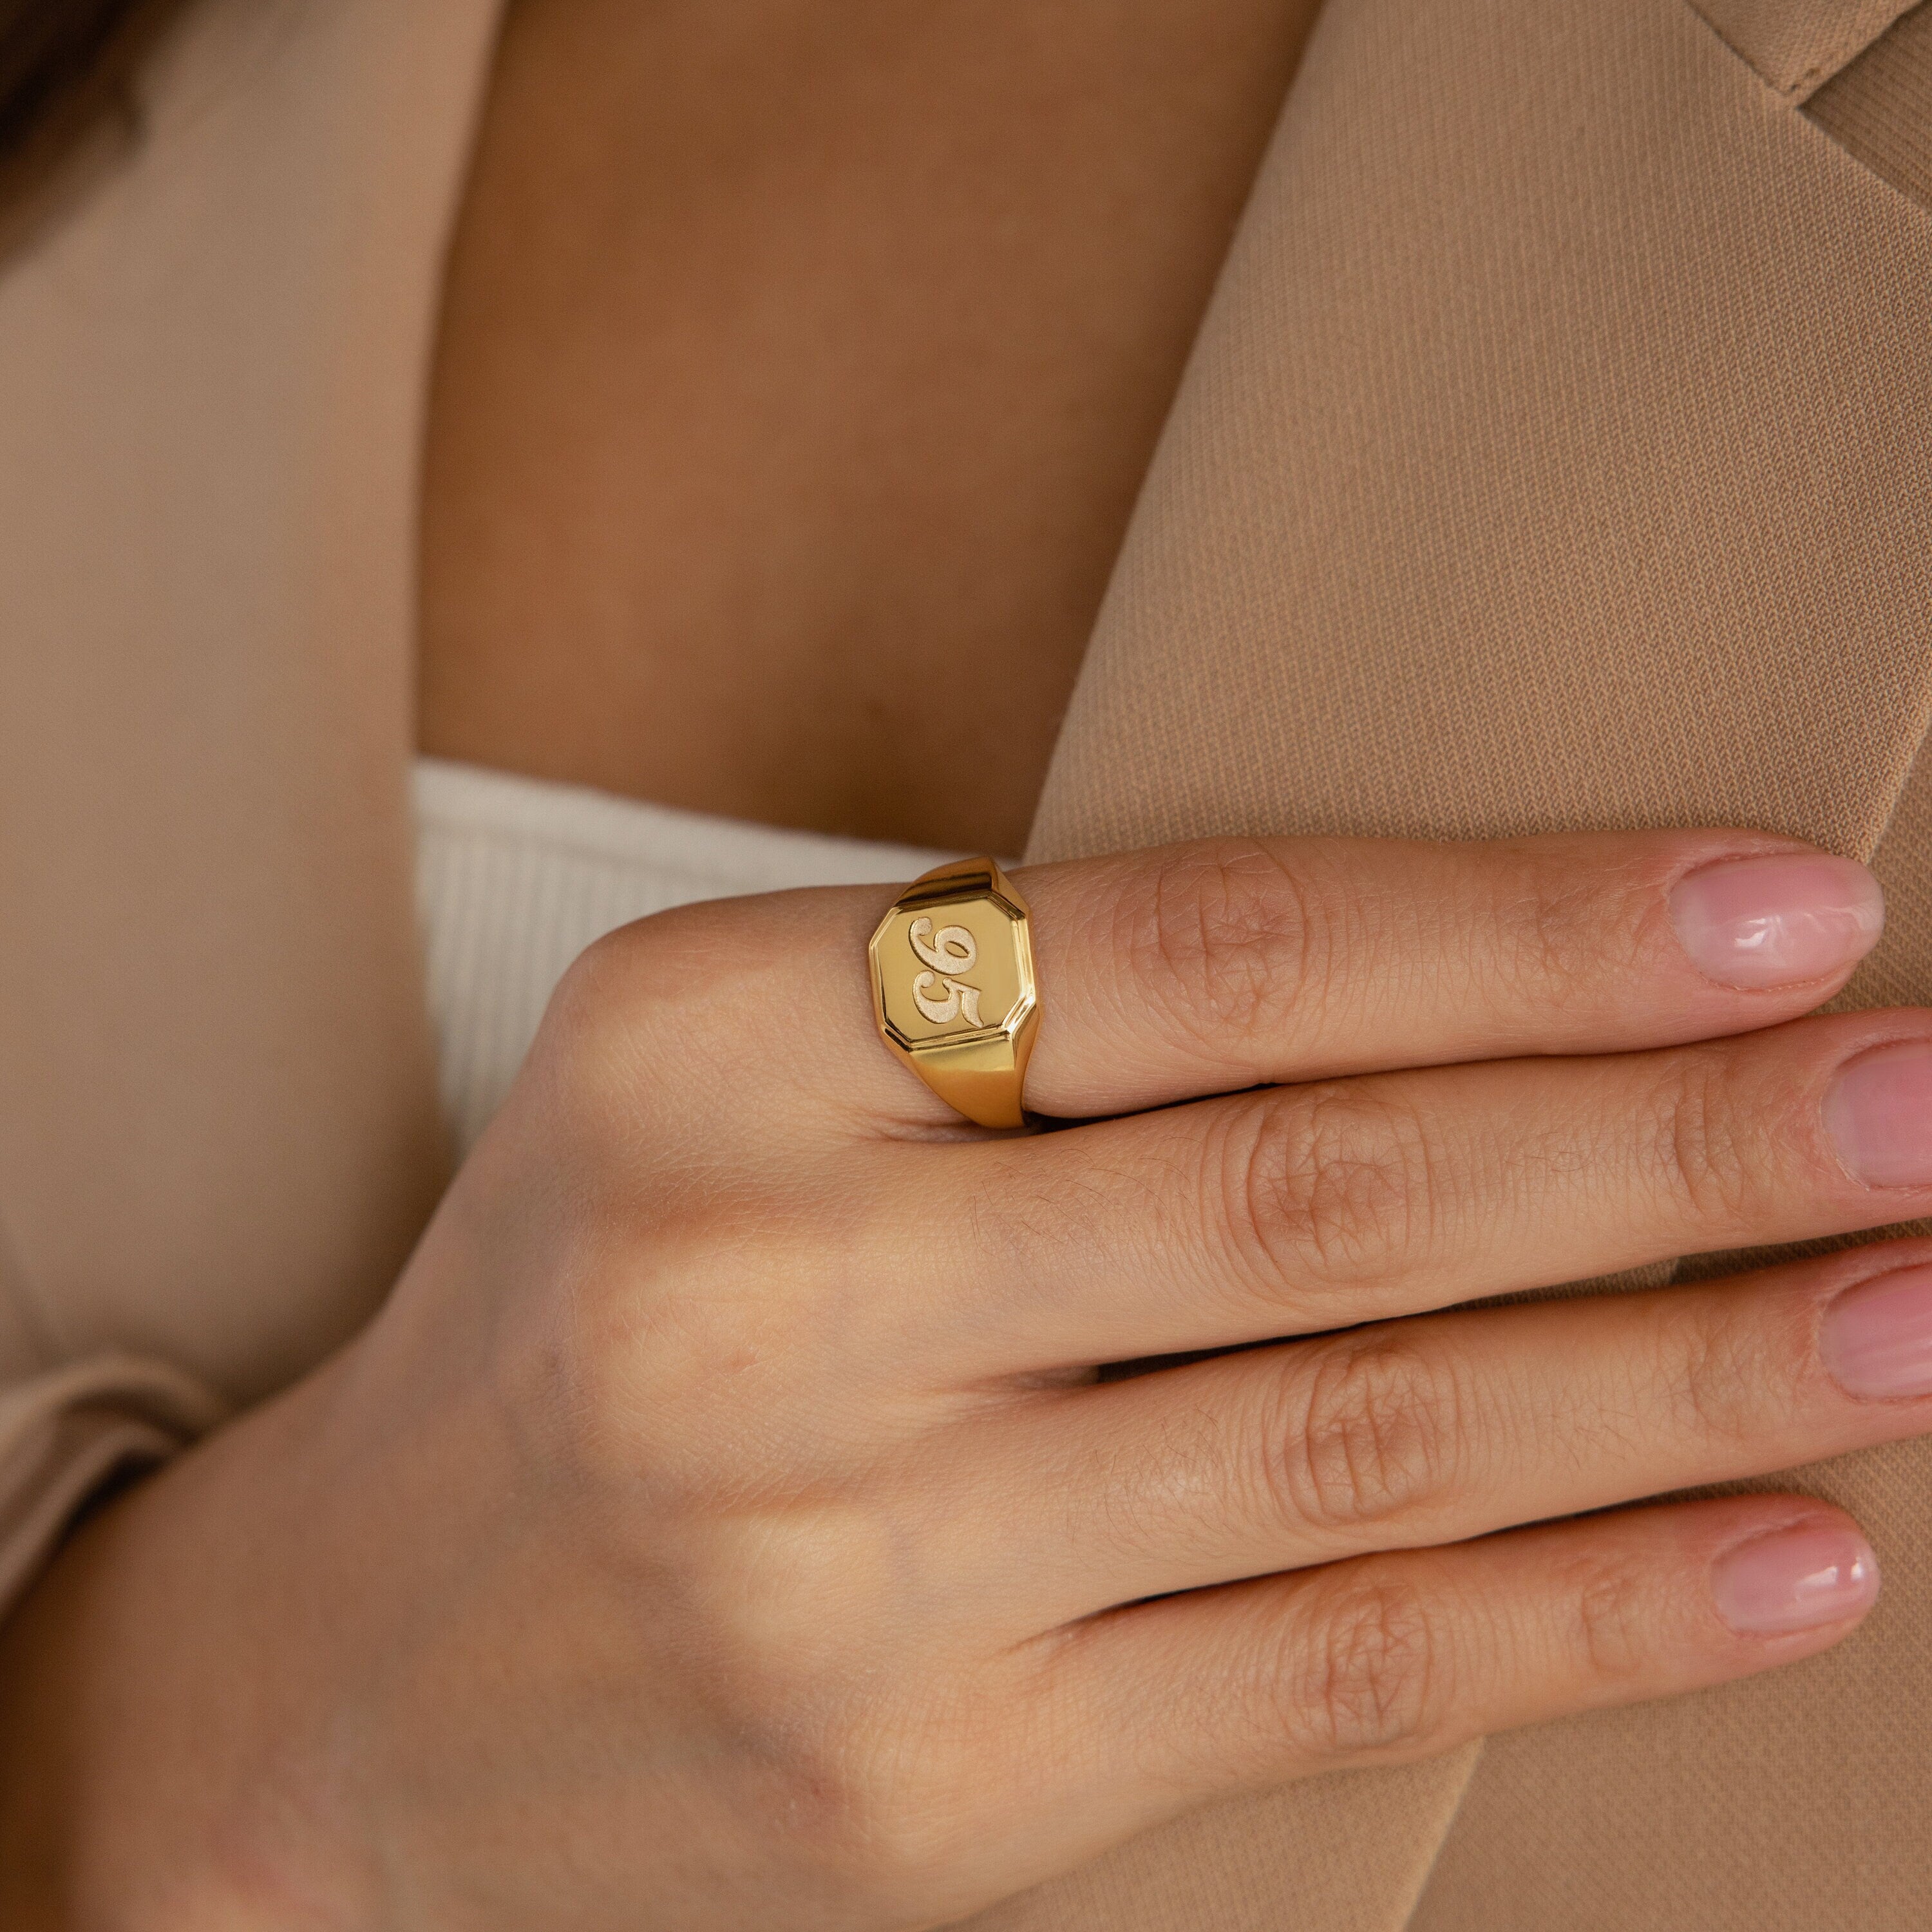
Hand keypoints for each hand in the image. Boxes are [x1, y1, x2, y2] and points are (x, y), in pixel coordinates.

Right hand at [2, 832, 1923, 1930]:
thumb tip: (1464, 1014)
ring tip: (1902, 1310)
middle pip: (1312, 1188)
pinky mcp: (922, 1788)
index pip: (1200, 953)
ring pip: (1356, 1436)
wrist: (352, 1665)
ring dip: (1677, 1374)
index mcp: (716, 1041)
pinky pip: (1318, 1669)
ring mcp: (845, 1563)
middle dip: (1659, 1140)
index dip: (1514, 929)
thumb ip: (1034, 1036)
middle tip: (1911, 1099)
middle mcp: (771, 1286)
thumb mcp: (734, 1084)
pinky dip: (1576, 1612)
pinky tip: (1781, 1556)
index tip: (1771, 914)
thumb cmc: (598, 1301)